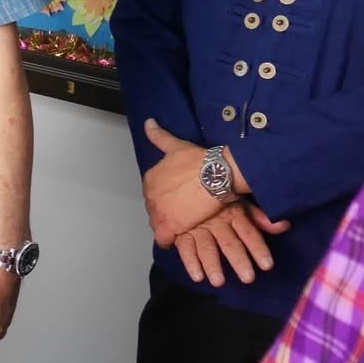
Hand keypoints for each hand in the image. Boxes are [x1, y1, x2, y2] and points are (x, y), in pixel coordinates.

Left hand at [141, 119, 232, 245]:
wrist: (215, 174)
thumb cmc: (199, 160)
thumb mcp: (176, 146)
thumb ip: (159, 136)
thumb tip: (148, 122)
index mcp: (150, 178)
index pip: (152, 193)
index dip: (165, 197)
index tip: (177, 198)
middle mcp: (150, 195)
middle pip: (154, 209)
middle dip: (165, 211)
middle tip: (182, 211)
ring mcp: (158, 212)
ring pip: (158, 223)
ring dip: (167, 225)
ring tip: (182, 224)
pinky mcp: (170, 226)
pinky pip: (163, 238)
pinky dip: (168, 239)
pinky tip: (177, 237)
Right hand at [172, 200, 289, 289]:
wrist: (190, 181)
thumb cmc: (217, 195)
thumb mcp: (240, 202)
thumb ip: (259, 217)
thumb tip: (284, 226)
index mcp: (233, 213)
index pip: (248, 232)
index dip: (257, 248)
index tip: (267, 265)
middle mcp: (216, 222)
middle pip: (229, 243)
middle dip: (238, 260)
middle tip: (248, 278)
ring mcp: (198, 228)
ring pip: (207, 248)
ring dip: (212, 265)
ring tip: (219, 282)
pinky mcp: (181, 233)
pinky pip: (185, 248)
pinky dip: (190, 262)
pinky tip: (197, 276)